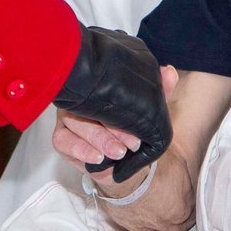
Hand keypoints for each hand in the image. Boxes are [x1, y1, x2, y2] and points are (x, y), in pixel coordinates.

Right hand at [52, 27, 173, 182]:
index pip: (105, 89)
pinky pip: (63, 142)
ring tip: (119, 152)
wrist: (123, 158)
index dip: (121, 107)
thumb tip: (170, 72)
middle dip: (112, 129)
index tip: (139, 127)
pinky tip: (97, 158)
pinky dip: (80, 150)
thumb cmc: (131, 126)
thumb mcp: (148, 109)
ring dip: (100, 140)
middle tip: (132, 144)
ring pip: (76, 125)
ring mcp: (67, 117)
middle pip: (90, 109)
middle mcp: (81, 98)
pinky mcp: (61, 137)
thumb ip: (160, 91)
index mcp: (99, 85)